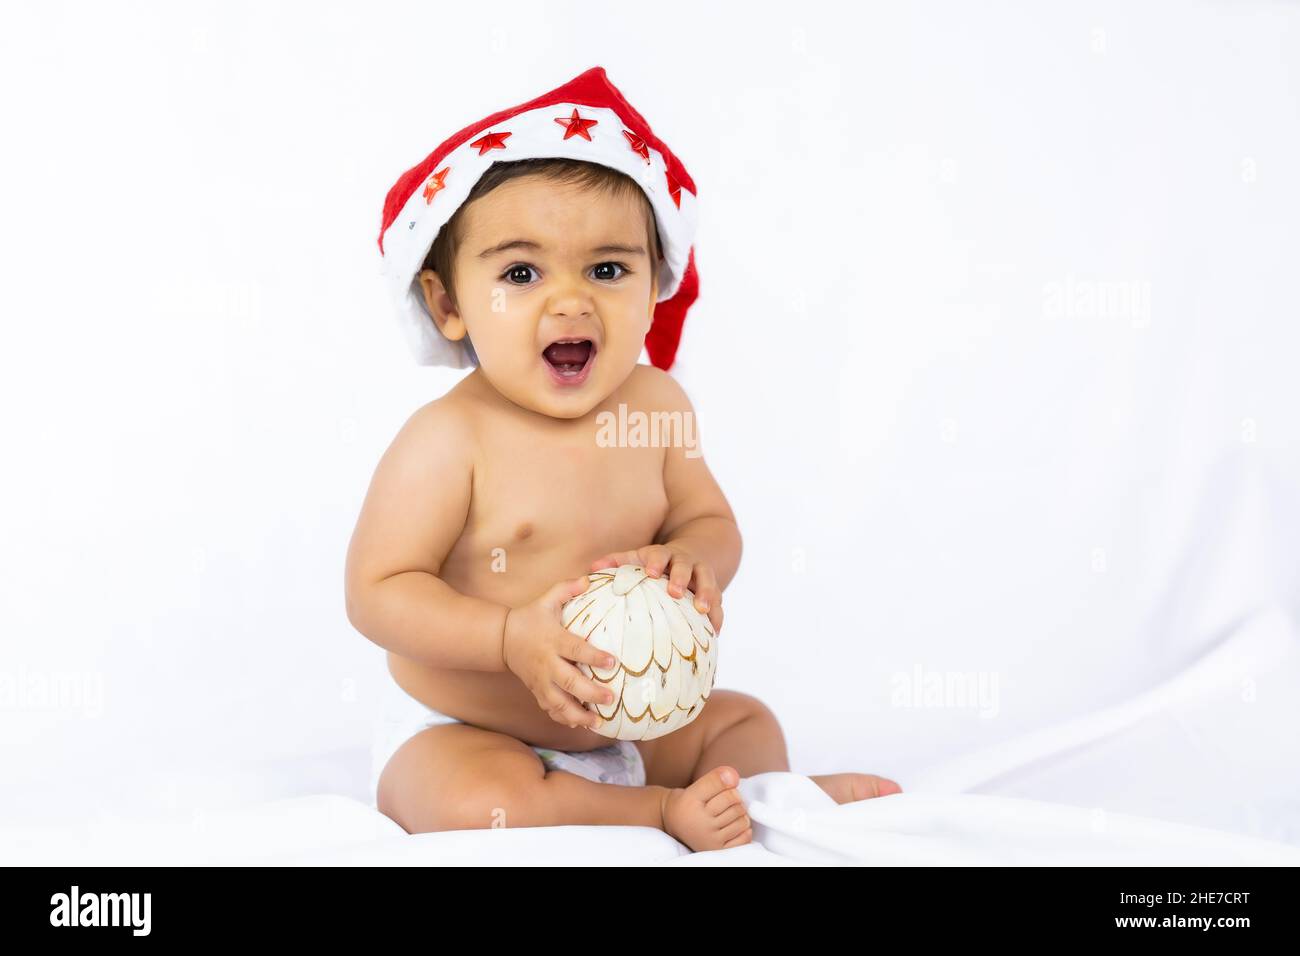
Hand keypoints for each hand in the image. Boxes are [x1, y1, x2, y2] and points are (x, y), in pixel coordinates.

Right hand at [502, 575, 620, 729]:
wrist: (502, 639)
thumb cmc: (531, 618)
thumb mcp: (546, 599)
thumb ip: (566, 589)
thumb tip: (588, 579)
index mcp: (553, 640)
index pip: (576, 649)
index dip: (594, 657)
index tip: (613, 662)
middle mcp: (547, 663)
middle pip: (569, 682)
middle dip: (590, 692)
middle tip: (611, 698)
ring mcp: (540, 680)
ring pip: (558, 702)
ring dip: (577, 714)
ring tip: (597, 722)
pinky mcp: (536, 691)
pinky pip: (549, 708)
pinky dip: (562, 718)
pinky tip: (578, 725)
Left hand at [589, 544, 723, 633]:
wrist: (693, 553)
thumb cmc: (655, 562)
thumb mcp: (637, 557)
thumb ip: (616, 563)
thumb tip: (591, 570)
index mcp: (663, 555)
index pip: (659, 554)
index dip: (655, 562)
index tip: (649, 572)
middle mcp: (685, 561)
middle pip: (685, 566)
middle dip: (680, 577)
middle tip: (674, 592)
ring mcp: (702, 574)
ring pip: (708, 580)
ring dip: (707, 593)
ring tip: (703, 610)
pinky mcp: (714, 589)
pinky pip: (719, 601)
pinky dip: (718, 615)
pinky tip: (714, 631)